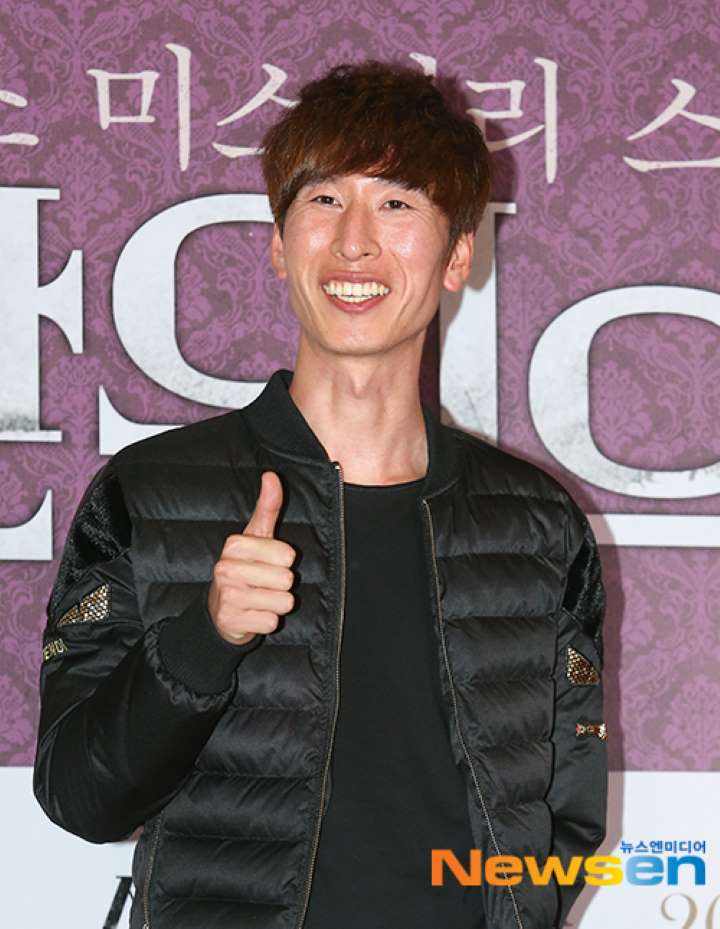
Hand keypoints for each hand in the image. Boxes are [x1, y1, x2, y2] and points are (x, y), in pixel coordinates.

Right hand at [208, 470, 295, 645]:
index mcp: (234, 545)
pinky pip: (272, 622)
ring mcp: (227, 596)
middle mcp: (226, 568)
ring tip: (260, 599)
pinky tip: (253, 614)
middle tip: (263, 584)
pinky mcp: (231, 622)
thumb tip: (272, 475)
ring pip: (283, 602)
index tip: (266, 563)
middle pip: (287, 580)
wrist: (220, 611)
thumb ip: (267, 507)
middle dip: (282, 585)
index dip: (284, 562)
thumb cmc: (245, 568)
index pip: (288, 555)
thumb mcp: (256, 537)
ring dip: (277, 604)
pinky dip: (268, 621)